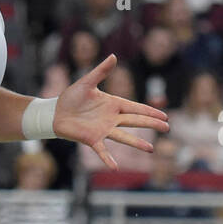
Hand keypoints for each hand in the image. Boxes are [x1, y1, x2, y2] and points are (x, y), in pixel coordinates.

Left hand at [53, 55, 169, 169]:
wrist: (55, 112)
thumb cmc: (71, 97)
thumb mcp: (87, 82)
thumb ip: (101, 71)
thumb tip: (114, 56)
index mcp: (113, 104)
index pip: (136, 108)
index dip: (150, 111)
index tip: (164, 115)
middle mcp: (111, 119)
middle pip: (135, 121)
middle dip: (151, 124)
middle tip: (167, 127)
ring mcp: (103, 130)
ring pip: (124, 137)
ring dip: (137, 143)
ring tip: (151, 149)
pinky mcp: (92, 139)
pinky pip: (102, 150)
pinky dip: (108, 159)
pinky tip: (115, 167)